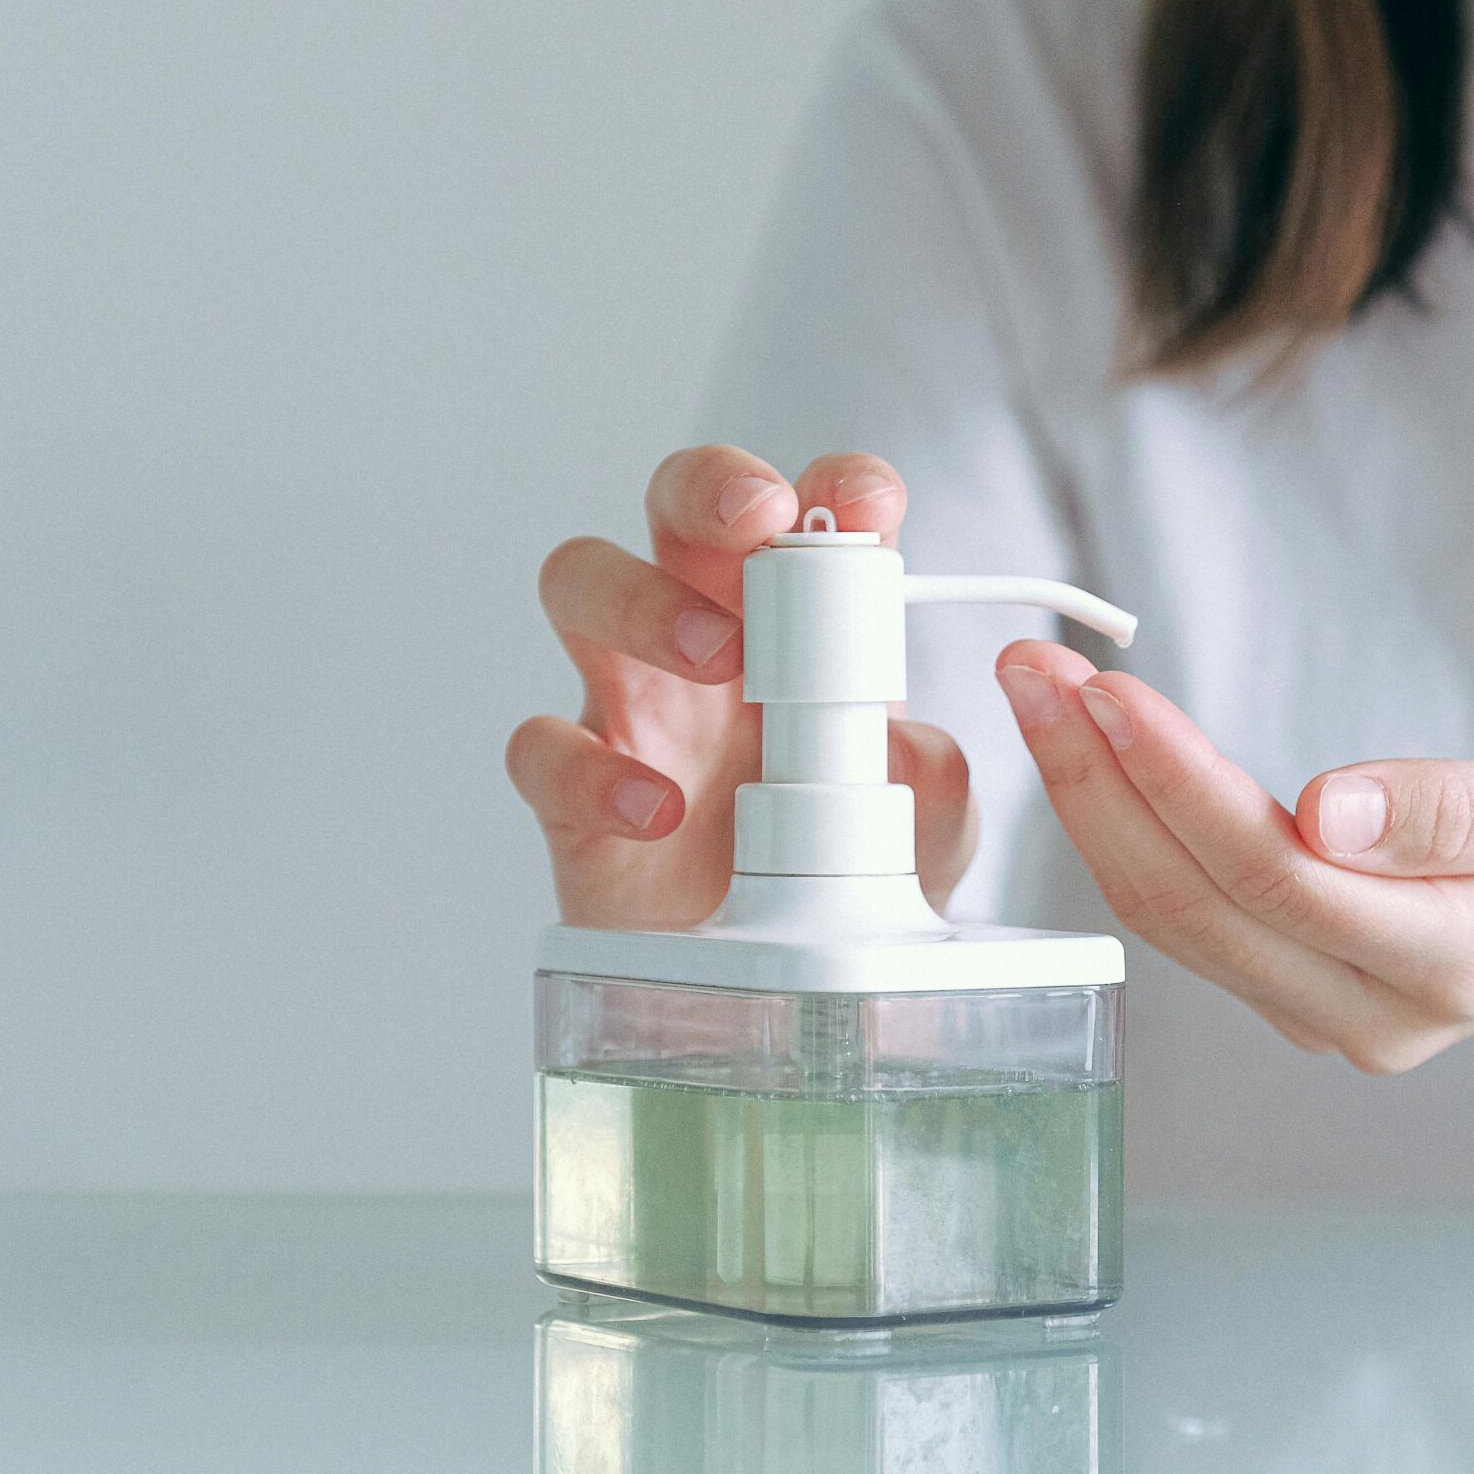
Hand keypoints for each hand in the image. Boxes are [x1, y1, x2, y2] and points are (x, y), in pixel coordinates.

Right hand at [508, 446, 977, 928]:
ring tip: (717, 657)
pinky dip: (594, 771)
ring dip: (643, 601)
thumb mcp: (921, 827)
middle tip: (760, 527)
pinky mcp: (572, 792)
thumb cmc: (834, 867)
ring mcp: (629, 706)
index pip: (804, 511)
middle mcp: (700, 634)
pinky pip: (542, 748)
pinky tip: (659, 809)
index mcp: (795, 619)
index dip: (833, 486)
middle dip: (711, 490)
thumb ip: (931, 782)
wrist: (769, 987)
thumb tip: (907, 751)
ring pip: (579, 585)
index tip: (864, 503)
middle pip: (672, 505)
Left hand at [993, 642, 1473, 1070]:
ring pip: (1173, 918)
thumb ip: (1461, 810)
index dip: (1177, 783)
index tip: (1107, 688)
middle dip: (1097, 782)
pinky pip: (1187, 918)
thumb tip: (1327, 809)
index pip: (1275, 876)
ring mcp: (1326, 1016)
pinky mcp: (1295, 993)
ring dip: (1093, 802)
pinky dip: (1127, 830)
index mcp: (1452, 964)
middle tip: (1032, 666)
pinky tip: (1090, 753)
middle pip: (1195, 905)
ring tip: (1042, 688)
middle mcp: (1372, 1014)